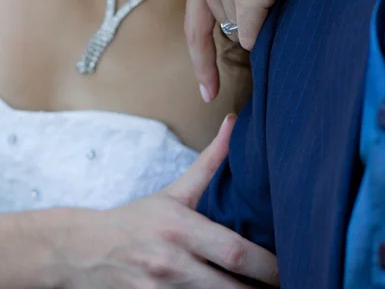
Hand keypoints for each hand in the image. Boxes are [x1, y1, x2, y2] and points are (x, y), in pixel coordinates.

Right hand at [55, 114, 278, 287]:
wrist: (86, 249)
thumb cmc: (138, 218)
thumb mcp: (174, 191)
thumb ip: (209, 162)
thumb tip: (233, 123)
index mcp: (180, 227)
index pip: (232, 251)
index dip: (265, 265)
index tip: (288, 268)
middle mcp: (172, 262)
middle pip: (230, 288)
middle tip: (286, 285)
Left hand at [185, 0, 371, 100]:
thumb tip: (246, 24)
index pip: (194, 27)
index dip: (201, 62)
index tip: (207, 90)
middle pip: (226, 28)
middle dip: (246, 26)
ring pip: (243, 30)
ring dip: (261, 21)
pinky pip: (256, 30)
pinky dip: (268, 29)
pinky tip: (281, 4)